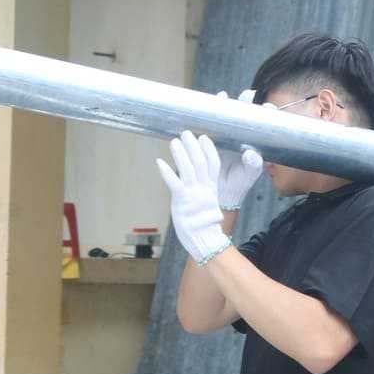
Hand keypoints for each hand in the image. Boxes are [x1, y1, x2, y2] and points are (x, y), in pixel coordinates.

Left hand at [158, 131, 231, 264]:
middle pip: (201, 163)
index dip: (209, 150)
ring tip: (174, 141)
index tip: (204, 138)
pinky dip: (167, 172)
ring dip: (181, 154)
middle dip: (194, 146)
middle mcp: (204, 189)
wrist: (205, 241)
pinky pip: (175, 184)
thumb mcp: (208, 205)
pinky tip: (160, 162)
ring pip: (188, 169)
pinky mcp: (182, 202)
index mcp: (211, 189)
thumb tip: (201, 183)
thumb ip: (204, 192)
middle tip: (187, 133)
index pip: (213, 165)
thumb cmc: (204, 226)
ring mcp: (193, 195)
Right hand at [214, 90, 264, 209]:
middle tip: (247, 95)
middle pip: (243, 112)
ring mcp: (223, 136)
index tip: (268, 107)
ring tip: (223, 96)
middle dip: (245, 101)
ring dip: (223, 104)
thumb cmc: (238, 183)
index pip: (262, 122)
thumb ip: (254, 165)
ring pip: (224, 115)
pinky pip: (207, 125)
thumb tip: (250, 153)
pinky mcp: (208, 140)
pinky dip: (206, 116)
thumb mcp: (249, 175)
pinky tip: (205, 110)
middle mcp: (239, 135)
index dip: (266, 112)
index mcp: (253, 141)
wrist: (218, 194)